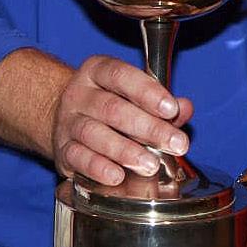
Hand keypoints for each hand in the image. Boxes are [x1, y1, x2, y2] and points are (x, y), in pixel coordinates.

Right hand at [51, 55, 191, 184]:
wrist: (63, 119)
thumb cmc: (108, 105)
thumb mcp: (132, 94)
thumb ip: (161, 102)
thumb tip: (185, 108)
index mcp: (97, 71)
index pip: (121, 75)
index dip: (147, 92)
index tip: (172, 110)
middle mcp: (79, 94)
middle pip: (112, 108)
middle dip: (148, 128)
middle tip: (176, 144)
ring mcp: (68, 122)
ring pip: (94, 133)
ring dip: (125, 150)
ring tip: (150, 164)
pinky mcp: (62, 150)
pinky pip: (77, 157)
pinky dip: (97, 167)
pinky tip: (117, 175)